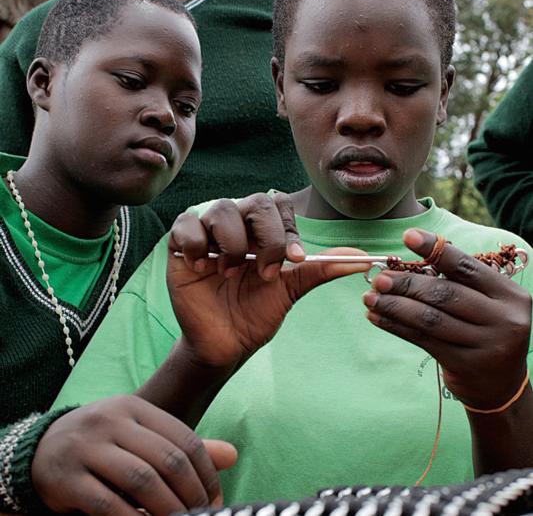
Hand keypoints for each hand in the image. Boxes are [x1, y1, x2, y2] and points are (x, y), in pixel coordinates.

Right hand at [32, 396, 236, 514]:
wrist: (42, 448)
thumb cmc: (104, 442)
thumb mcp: (141, 435)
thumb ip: (182, 446)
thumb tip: (232, 455)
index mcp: (135, 407)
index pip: (183, 438)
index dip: (205, 472)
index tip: (214, 500)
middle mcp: (112, 420)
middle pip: (166, 459)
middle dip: (191, 494)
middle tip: (202, 515)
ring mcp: (88, 446)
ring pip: (140, 479)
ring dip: (167, 508)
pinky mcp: (68, 477)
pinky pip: (106, 503)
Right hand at [167, 193, 369, 368]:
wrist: (226, 344)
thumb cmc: (255, 314)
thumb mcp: (290, 290)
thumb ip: (320, 269)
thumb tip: (363, 258)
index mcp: (262, 232)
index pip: (277, 206)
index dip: (287, 229)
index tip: (293, 261)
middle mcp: (236, 226)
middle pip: (254, 203)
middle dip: (267, 238)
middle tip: (266, 273)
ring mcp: (207, 234)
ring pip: (221, 210)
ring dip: (233, 245)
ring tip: (231, 276)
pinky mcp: (179, 247)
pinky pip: (186, 225)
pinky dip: (197, 245)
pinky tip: (203, 269)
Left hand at [362, 228, 531, 409]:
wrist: (500, 383)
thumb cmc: (483, 329)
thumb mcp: (484, 302)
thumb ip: (457, 282)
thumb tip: (404, 263)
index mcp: (509, 295)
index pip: (466, 267)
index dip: (434, 249)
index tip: (407, 236)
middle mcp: (504, 319)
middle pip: (445, 294)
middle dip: (406, 284)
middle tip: (379, 278)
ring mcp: (486, 345)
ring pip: (430, 319)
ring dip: (394, 306)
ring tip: (370, 298)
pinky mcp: (465, 365)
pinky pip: (422, 339)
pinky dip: (395, 326)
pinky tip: (376, 318)